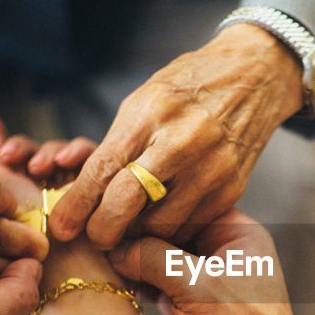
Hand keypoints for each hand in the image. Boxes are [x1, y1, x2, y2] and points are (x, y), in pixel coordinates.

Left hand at [0, 106, 98, 275]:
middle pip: (54, 153)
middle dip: (42, 153)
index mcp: (31, 189)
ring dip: (66, 152)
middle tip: (35, 165)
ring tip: (57, 163)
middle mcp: (59, 189)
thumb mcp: (2, 193)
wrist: (66, 273)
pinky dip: (87, 157)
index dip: (18, 150)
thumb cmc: (29, 240)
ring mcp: (87, 191)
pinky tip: (76, 164)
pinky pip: (103, 164)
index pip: (27, 155)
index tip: (7, 157)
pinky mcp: (112, 190)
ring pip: (79, 155)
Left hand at [51, 24, 302, 246]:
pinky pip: (189, 225)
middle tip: (94, 237)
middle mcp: (183, 142)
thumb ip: (117, 146)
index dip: (77, 205)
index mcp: (152, 113)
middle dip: (102, 229)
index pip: (104, 169)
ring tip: (128, 227)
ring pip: (160, 224)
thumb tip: (84, 195)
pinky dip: (169, 230)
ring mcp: (211, 168)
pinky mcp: (232, 189)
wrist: (253, 77)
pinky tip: (160, 220)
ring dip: (137, 233)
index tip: (60, 227)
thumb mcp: (145, 100)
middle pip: (128, 202)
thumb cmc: (189, 87)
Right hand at [109, 209, 314, 314]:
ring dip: (140, 263)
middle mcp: (231, 254)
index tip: (113, 210)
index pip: (189, 205)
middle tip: (102, 237)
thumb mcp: (195, 288)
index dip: (151, 206)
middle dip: (141, 236)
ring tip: (108, 262)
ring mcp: (216, 284)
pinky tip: (124, 286)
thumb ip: (154, 257)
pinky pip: (168, 287)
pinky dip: (147, 286)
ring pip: (168, 261)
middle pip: (176, 231)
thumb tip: (116, 245)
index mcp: (241, 236)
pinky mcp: (202, 311)